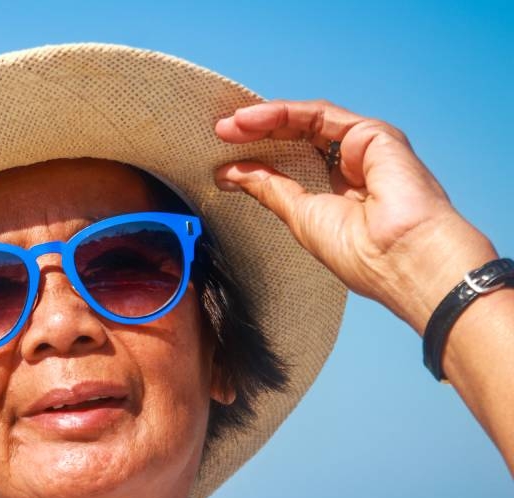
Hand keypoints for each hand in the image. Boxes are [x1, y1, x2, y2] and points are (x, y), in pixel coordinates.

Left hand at [213, 99, 497, 333]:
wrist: (403, 259)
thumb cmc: (361, 253)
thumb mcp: (299, 217)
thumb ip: (268, 189)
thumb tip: (228, 174)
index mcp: (337, 192)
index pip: (290, 162)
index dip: (256, 155)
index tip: (219, 157)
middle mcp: (351, 166)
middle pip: (296, 138)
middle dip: (255, 133)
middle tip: (219, 132)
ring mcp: (363, 148)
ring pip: (306, 121)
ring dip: (265, 119)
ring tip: (230, 125)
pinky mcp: (374, 134)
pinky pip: (320, 115)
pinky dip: (285, 113)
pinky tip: (254, 119)